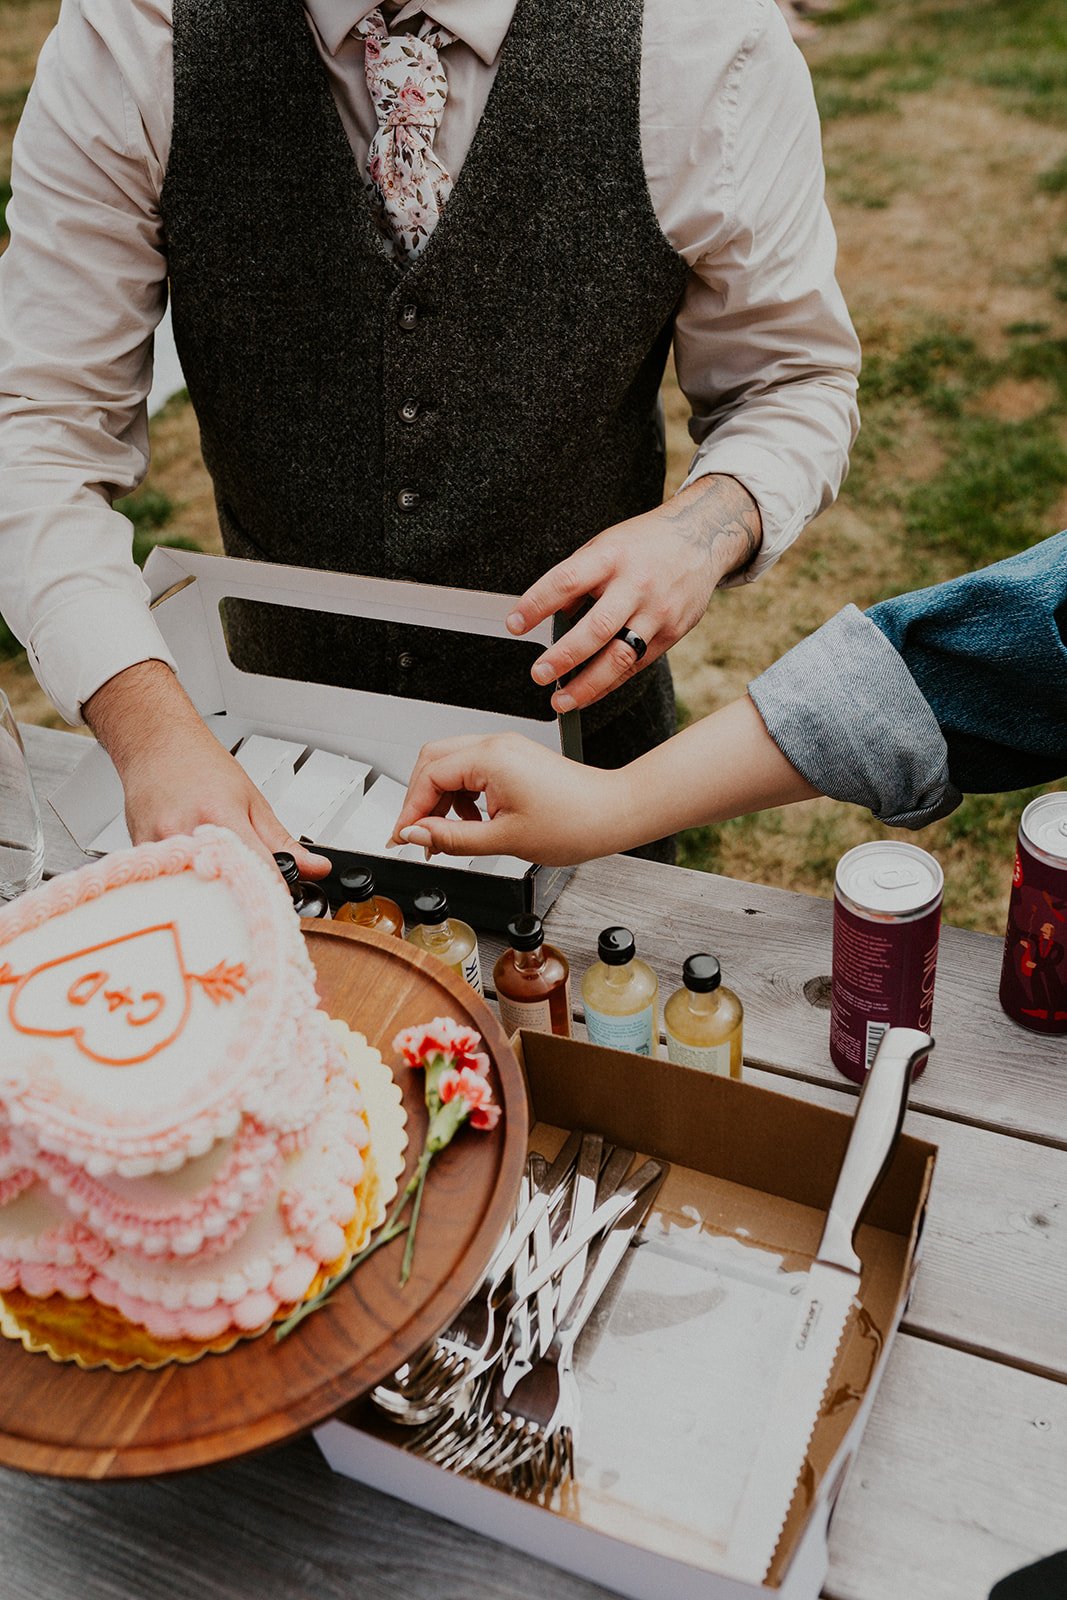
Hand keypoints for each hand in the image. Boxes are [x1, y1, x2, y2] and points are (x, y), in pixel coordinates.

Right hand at [83, 662, 330, 879]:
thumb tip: (316, 867)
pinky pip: (166, 884)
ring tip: (220, 887)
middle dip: (239, 902)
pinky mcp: (141, 852)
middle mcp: (187, 830)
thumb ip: (283, 842)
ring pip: (190, 892)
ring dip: (210, 899)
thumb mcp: (252, 801)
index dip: (273, 892)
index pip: (256, 870)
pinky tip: (193, 877)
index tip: (278, 902)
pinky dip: (185, 888)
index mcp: (221, 816)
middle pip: (220, 888)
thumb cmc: (201, 766)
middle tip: (249, 902)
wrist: (157, 744)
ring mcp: (160, 843)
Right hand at [388, 733, 628, 866]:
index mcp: (490, 758)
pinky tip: (472, 822)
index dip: (409, 811)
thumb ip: (451, 838)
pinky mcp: (514, 759)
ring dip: (442, 800)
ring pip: (451, 766)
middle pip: (433, 763)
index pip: (428, 777)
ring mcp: (505, 749)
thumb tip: (415, 835)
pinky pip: (472, 770)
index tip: (402, 839)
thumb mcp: (504, 840)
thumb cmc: (574, 822)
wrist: (614, 812)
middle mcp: (495, 745)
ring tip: (450, 835)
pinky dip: (462, 796)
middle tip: (420, 837)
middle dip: (420, 801)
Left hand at [505, 476, 760, 713]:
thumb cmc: (644, 544)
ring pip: (619, 657)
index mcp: (611, 557)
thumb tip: (546, 616)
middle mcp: (636, 585)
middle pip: (597, 629)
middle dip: (564, 657)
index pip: (567, 581)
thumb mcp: (605, 546)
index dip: (537, 604)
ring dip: (586, 686)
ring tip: (559, 700)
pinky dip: (607, 684)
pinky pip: (635, 667)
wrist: (701, 537)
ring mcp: (657, 612)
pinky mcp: (671, 634)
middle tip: (538, 673)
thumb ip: (577, 580)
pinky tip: (587, 694)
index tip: (514, 625)